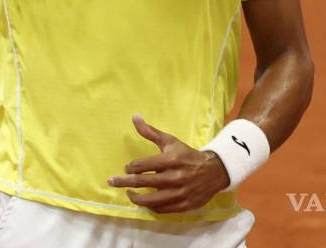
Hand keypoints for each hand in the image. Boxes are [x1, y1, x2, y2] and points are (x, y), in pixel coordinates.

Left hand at [108, 114, 229, 213]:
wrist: (214, 171)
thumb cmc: (187, 155)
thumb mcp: (170, 141)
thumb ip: (151, 132)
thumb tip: (134, 117)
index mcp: (171, 160)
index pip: (143, 165)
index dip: (131, 167)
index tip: (126, 168)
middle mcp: (175, 177)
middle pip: (143, 182)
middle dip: (124, 182)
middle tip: (112, 181)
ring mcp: (180, 193)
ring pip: (151, 200)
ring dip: (136, 198)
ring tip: (128, 194)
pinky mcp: (184, 205)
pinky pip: (162, 209)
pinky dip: (151, 207)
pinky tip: (145, 202)